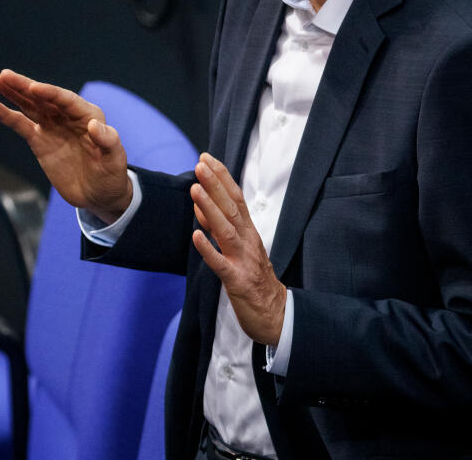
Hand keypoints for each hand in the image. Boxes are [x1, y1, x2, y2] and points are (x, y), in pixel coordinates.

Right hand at [0, 69, 132, 222]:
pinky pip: (20, 124)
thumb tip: (95, 126)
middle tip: (4, 74)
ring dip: (11, 92)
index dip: (50, 93)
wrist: (99, 195)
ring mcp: (52, 126)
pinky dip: (5, 114)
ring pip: (29, 105)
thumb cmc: (111, 175)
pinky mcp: (39, 140)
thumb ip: (107, 141)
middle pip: (43, 97)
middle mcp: (68, 116)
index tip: (33, 88)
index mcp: (88, 115)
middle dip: (24, 86)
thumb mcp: (115, 160)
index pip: (66, 100)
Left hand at [190, 153, 286, 344]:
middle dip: (216, 185)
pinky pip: (221, 264)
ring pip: (226, 231)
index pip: (236, 198)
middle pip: (232, 208)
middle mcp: (248, 241)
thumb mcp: (240, 248)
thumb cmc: (254, 278)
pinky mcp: (237, 281)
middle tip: (201, 164)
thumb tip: (200, 203)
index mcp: (249, 231)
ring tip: (195, 189)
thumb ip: (220, 226)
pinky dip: (208, 249)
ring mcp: (243, 260)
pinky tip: (196, 236)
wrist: (276, 314)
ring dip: (210, 209)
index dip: (222, 177)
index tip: (207, 158)